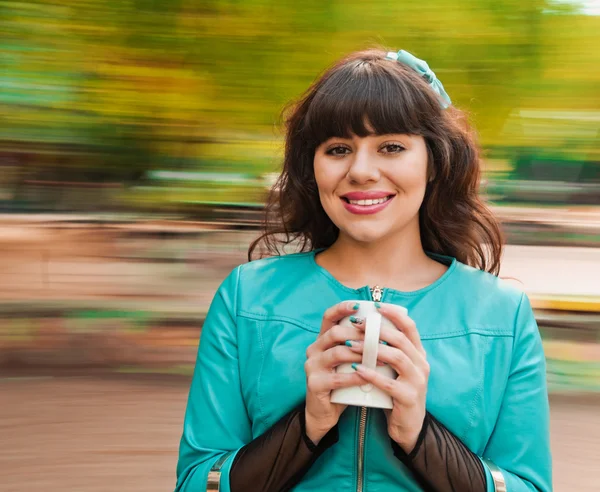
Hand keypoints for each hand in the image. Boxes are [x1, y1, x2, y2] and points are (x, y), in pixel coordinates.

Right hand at [304, 301, 366, 444]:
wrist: (324, 413)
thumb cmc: (341, 383)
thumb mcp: (347, 361)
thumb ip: (357, 346)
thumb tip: (384, 329)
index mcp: (322, 340)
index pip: (328, 317)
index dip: (342, 308)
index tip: (359, 305)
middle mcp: (313, 349)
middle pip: (335, 333)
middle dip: (359, 334)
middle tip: (380, 337)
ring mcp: (312, 366)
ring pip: (337, 353)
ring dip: (361, 354)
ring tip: (380, 357)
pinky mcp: (314, 384)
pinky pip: (338, 377)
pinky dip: (356, 376)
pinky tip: (369, 377)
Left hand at [347, 304, 428, 452]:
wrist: (408, 427)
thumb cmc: (396, 392)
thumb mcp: (395, 368)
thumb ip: (388, 350)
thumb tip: (365, 326)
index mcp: (418, 354)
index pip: (410, 327)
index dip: (394, 314)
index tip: (376, 306)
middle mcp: (422, 365)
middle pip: (401, 339)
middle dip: (377, 329)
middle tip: (356, 324)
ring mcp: (418, 382)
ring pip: (397, 357)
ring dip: (372, 349)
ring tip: (351, 345)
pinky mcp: (409, 398)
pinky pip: (389, 383)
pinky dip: (372, 374)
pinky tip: (357, 369)